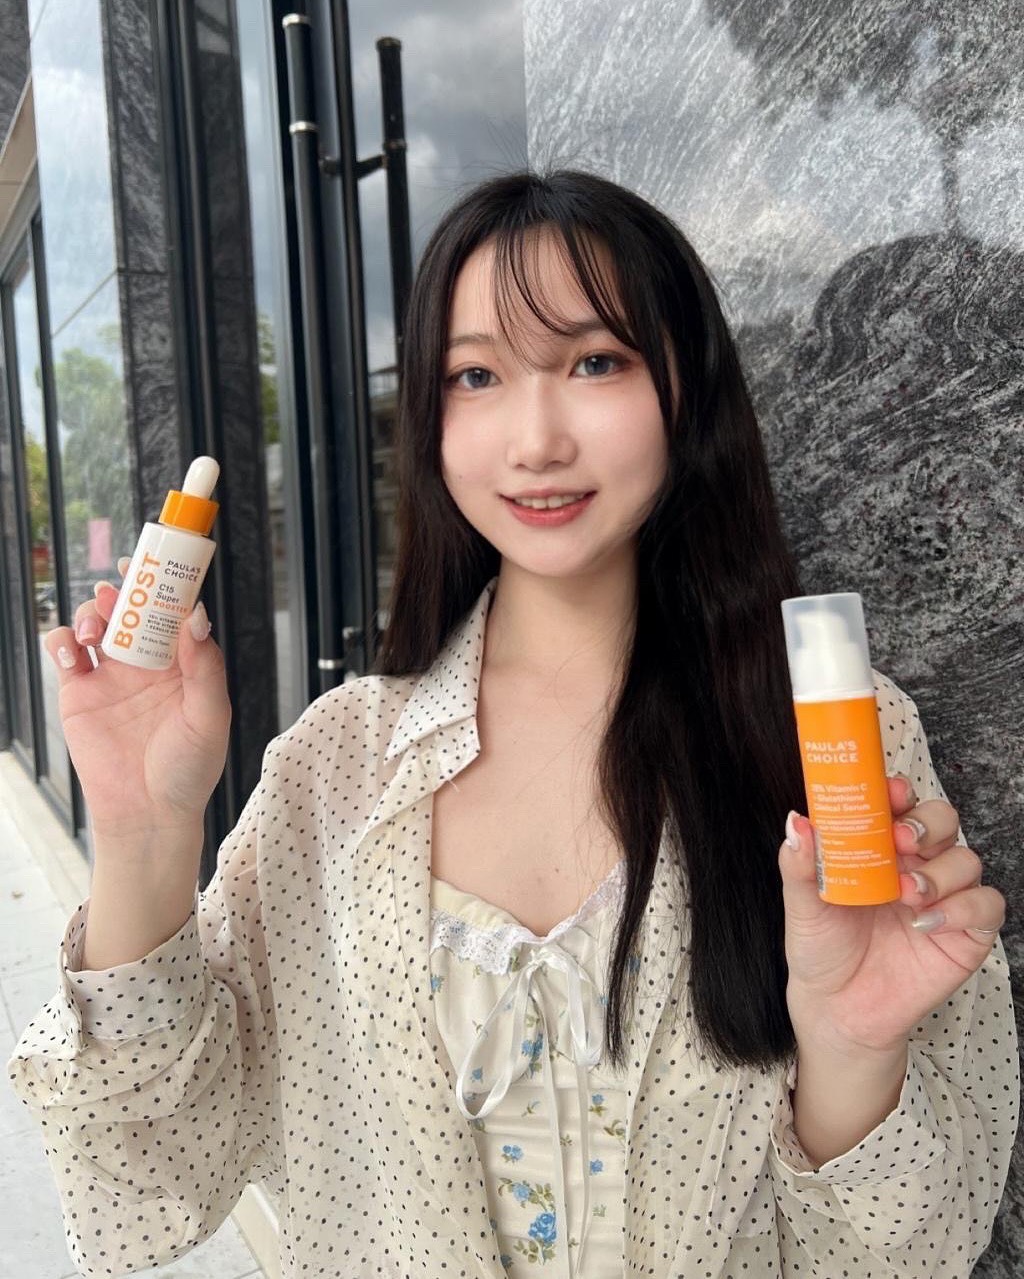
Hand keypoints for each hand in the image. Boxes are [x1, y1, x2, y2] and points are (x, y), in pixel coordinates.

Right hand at [43, 557, 231, 839]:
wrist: (148, 814)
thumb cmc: (189, 769)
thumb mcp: (209, 716)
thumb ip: (205, 666)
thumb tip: (197, 615)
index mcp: (183, 662)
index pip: (173, 611)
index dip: (164, 582)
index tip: (156, 560)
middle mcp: (147, 663)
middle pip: (131, 609)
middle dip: (122, 590)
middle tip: (117, 587)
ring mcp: (111, 675)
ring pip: (96, 623)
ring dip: (92, 612)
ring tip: (96, 628)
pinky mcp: (79, 693)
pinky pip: (65, 653)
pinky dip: (62, 639)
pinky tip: (75, 649)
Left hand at [780, 776, 1005, 1056]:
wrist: (837, 1009)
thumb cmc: (822, 949)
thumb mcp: (802, 905)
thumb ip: (800, 864)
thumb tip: (796, 821)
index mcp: (877, 848)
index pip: (899, 804)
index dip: (899, 792)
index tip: (889, 792)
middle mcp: (915, 865)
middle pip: (942, 820)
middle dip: (928, 822)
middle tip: (902, 840)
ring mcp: (943, 898)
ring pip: (967, 859)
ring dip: (941, 870)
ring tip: (908, 893)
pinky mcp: (965, 934)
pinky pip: (986, 906)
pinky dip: (963, 908)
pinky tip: (927, 923)